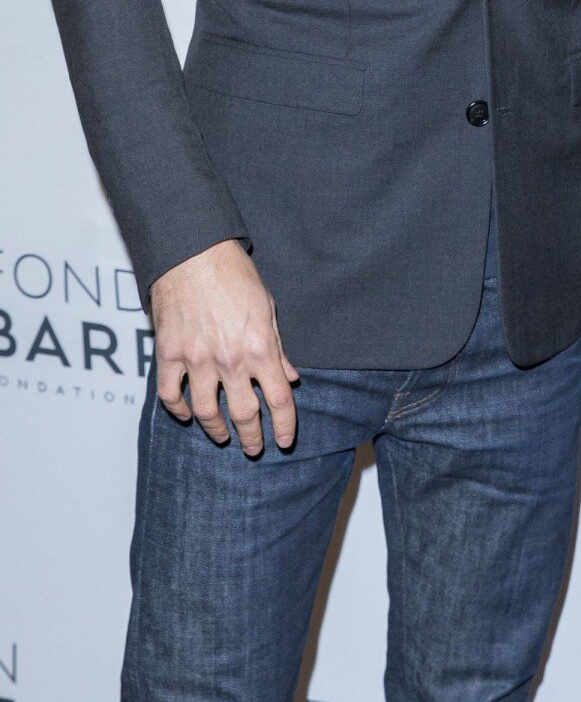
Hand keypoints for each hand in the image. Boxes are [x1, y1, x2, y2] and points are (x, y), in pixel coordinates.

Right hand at [150, 238, 300, 455]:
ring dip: (216, 430)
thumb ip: (278, 347)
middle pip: (244, 414)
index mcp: (259, 346)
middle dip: (252, 437)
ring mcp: (196, 359)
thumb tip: (290, 377)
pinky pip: (171, 394)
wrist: (193, 253)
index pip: (278, 399)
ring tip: (221, 436)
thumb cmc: (234, 275)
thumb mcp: (268, 308)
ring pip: (206, 412)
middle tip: (254, 448)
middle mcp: (230, 359)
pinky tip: (186, 414)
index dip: (284, 425)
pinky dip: (178, 410)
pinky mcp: (168, 354)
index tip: (284, 441)